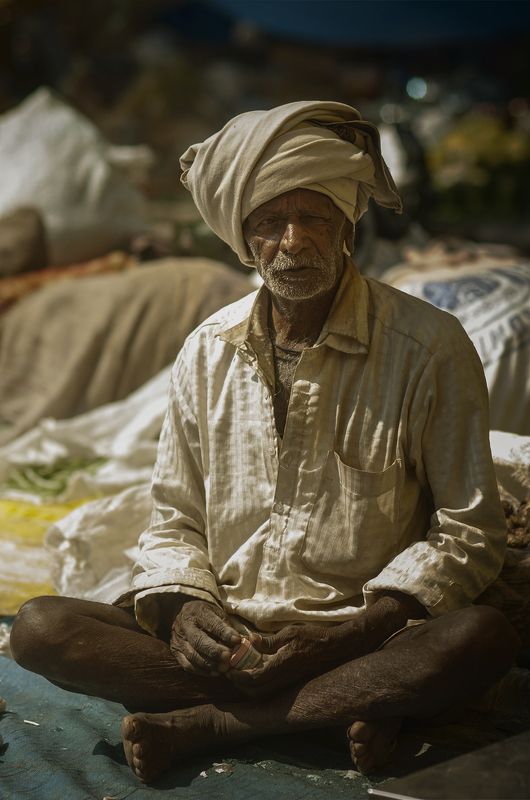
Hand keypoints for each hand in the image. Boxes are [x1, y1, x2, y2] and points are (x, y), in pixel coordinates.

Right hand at [169, 599, 240, 675]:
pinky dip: (201, 671)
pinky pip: (187, 665)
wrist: (182, 614)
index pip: (212, 623)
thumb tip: (243, 642)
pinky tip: (213, 672)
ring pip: (192, 655)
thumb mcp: (217, 613)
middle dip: (214, 651)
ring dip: (209, 664)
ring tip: (223, 668)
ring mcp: (178, 640)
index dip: (225, 632)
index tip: (237, 640)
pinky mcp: (175, 652)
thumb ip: (228, 627)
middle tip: (228, 658)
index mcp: (198, 613)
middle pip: (198, 640)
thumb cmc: (205, 615)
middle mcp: (186, 626)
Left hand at [228, 622, 351, 696]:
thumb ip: (269, 641)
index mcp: (281, 665)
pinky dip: (260, 683)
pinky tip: (257, 670)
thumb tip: (249, 641)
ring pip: (263, 692)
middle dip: (240, 684)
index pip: (254, 678)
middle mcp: (284, 678)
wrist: (335, 647)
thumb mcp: (289, 633)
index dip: (238, 676)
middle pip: (255, 691)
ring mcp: (288, 682)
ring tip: (241, 671)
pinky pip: (271, 688)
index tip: (229, 668)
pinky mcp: (292, 681)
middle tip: (231, 671)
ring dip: (249, 685)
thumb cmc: (313, 637)